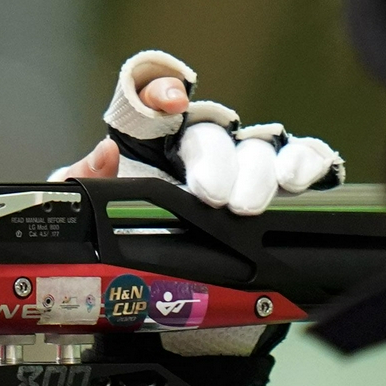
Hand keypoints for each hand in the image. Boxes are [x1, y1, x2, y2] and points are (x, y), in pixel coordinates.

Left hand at [53, 50, 343, 214]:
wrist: (146, 294)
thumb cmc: (118, 242)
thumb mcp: (83, 211)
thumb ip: (81, 179)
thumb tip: (104, 152)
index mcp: (150, 145)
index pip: (154, 101)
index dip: (162, 91)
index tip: (172, 101)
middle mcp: (198, 152)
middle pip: (212, 134)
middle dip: (215, 160)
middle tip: (210, 194)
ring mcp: (240, 169)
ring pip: (257, 151)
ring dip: (257, 171)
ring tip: (247, 204)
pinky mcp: (277, 190)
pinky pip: (300, 162)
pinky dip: (305, 163)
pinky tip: (297, 179)